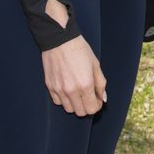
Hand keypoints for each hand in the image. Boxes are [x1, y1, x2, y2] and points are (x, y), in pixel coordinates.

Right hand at [40, 0, 105, 115]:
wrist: (60, 40)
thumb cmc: (80, 50)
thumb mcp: (96, 65)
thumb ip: (101, 84)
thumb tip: (102, 99)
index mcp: (85, 85)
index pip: (92, 109)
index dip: (96, 106)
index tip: (97, 99)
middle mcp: (72, 90)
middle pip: (80, 112)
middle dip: (87, 106)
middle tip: (89, 96)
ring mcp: (59, 90)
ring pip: (69, 109)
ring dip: (75, 104)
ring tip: (78, 92)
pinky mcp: (50, 87)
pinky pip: (58, 102)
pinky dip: (64, 99)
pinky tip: (67, 89)